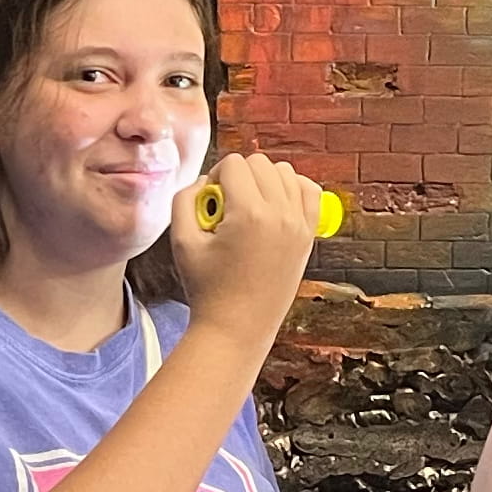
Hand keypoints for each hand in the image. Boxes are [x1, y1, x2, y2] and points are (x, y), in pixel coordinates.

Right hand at [179, 151, 326, 334]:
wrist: (237, 327)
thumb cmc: (207, 288)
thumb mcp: (181, 241)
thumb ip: (185, 199)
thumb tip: (203, 180)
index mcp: (250, 214)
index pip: (234, 164)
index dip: (216, 177)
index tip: (211, 203)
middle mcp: (281, 215)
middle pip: (260, 163)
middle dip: (239, 176)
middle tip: (227, 207)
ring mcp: (299, 225)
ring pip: (286, 172)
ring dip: (265, 180)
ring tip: (249, 207)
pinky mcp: (308, 236)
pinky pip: (310, 191)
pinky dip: (293, 188)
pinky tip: (275, 205)